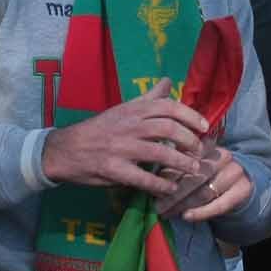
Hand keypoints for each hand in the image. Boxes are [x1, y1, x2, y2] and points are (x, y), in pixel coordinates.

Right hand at [41, 77, 208, 198]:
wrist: (65, 150)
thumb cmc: (99, 129)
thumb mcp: (122, 109)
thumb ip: (148, 98)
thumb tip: (169, 81)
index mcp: (132, 110)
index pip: (167, 107)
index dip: (190, 116)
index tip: (205, 127)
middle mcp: (129, 126)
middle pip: (168, 128)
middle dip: (190, 141)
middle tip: (199, 151)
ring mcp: (121, 148)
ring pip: (159, 153)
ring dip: (181, 163)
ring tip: (192, 170)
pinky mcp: (113, 170)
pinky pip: (142, 179)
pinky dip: (160, 185)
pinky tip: (170, 189)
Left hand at [156, 145, 253, 222]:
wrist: (242, 182)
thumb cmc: (209, 173)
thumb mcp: (194, 164)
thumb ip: (177, 167)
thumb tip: (152, 180)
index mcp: (208, 144)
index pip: (185, 160)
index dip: (167, 176)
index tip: (152, 189)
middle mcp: (223, 156)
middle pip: (194, 177)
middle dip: (173, 193)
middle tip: (157, 206)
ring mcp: (235, 172)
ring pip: (205, 191)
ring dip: (184, 205)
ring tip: (167, 213)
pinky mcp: (243, 189)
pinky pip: (219, 204)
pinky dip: (201, 212)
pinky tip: (187, 217)